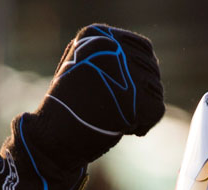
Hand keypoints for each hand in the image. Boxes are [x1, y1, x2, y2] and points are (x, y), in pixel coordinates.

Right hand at [22, 24, 164, 172]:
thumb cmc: (65, 105)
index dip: (138, 75)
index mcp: (98, 34)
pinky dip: (141, 125)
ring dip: (139, 109)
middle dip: (138, 94)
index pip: (143, 49)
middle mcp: (114, 48)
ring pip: (155, 91)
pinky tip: (118, 128)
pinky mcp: (137, 100)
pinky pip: (156, 111)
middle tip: (112, 110)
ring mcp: (126, 73)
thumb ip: (110, 55)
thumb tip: (148, 58)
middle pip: (151, 70)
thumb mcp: (81, 66)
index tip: (120, 92)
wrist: (52, 136)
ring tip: (110, 116)